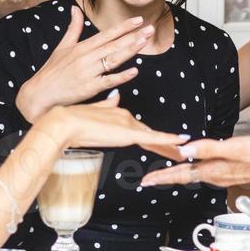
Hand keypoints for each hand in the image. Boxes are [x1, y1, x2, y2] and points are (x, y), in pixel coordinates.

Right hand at [15, 5, 152, 121]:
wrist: (40, 93)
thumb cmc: (52, 71)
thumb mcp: (62, 46)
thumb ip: (73, 28)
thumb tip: (75, 8)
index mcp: (82, 47)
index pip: (107, 34)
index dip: (123, 27)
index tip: (138, 20)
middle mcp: (86, 57)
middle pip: (114, 45)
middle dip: (133, 36)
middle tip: (150, 29)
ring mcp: (88, 72)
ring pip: (113, 60)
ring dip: (130, 50)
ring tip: (144, 42)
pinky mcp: (89, 88)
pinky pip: (108, 81)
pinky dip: (121, 76)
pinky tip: (134, 71)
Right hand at [39, 94, 183, 157]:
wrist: (65, 122)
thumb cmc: (73, 121)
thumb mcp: (94, 112)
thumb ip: (106, 105)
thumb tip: (115, 97)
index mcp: (118, 114)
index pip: (140, 129)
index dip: (152, 137)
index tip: (163, 144)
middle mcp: (126, 117)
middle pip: (150, 134)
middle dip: (166, 145)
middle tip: (181, 152)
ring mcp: (128, 124)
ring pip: (154, 137)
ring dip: (170, 147)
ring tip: (184, 154)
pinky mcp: (128, 132)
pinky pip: (154, 137)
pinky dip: (169, 139)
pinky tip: (181, 142)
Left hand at [140, 134, 249, 191]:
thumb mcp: (236, 147)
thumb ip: (210, 148)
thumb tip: (186, 148)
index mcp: (215, 169)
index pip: (182, 174)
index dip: (163, 177)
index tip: (146, 181)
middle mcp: (217, 175)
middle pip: (185, 177)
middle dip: (166, 177)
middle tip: (149, 179)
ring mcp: (224, 175)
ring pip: (195, 175)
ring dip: (178, 174)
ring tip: (164, 173)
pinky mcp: (232, 171)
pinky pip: (205, 172)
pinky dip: (193, 170)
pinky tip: (193, 166)